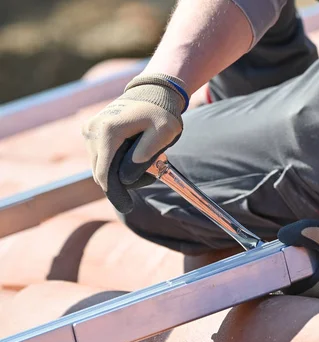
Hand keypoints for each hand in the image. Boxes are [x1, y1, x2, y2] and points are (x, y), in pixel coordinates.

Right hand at [82, 73, 187, 212]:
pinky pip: (101, 156)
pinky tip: (134, 154)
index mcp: (108, 131)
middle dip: (123, 181)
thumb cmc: (162, 112)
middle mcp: (92, 130)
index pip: (104, 173)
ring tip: (146, 161)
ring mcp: (89, 130)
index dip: (115, 193)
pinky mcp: (91, 131)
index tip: (127, 207)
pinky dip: (116, 162)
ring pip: (100, 165)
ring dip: (120, 171)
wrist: (153, 91)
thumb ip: (146, 154)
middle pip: (101, 172)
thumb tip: (125, 176)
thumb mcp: (164, 132)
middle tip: (150, 175)